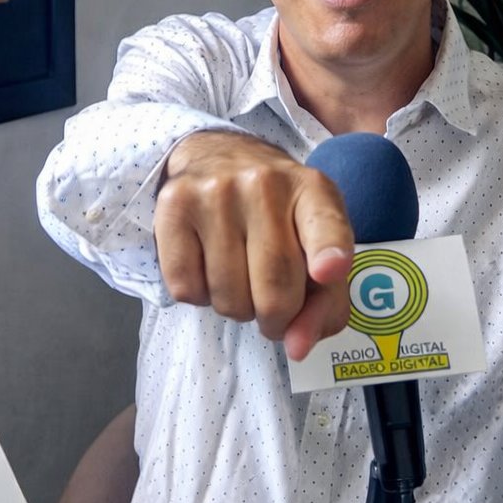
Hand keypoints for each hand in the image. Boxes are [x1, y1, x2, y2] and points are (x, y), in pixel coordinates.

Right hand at [154, 131, 353, 359]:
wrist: (216, 156)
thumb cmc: (276, 214)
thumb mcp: (313, 244)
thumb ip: (323, 301)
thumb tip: (296, 347)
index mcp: (313, 191)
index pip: (326, 225)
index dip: (329, 253)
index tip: (329, 271)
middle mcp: (265, 185)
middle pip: (276, 288)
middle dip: (278, 320)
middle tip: (275, 310)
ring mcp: (215, 192)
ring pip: (229, 299)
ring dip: (238, 308)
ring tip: (241, 276)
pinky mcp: (173, 205)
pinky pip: (186, 289)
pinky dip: (200, 296)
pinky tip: (208, 266)